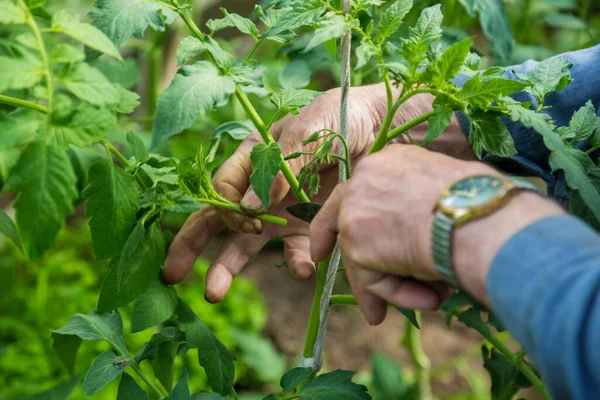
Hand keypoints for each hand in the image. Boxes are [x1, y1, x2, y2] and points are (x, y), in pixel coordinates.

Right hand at [163, 83, 472, 301]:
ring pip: (248, 242)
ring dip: (229, 266)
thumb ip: (281, 167)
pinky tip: (304, 269)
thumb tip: (247, 206)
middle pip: (220, 217)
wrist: (388, 128)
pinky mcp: (310, 227)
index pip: (224, 188)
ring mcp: (285, 210)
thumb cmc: (343, 117)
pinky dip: (296, 262)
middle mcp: (263, 186)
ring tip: (214, 291)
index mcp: (254, 156)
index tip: (244, 221)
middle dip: (193, 243)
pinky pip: (295, 250)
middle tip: (171, 273)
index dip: (226, 209)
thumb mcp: (311, 132)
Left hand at [310, 145, 562, 324]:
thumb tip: (424, 235)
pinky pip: (372, 279)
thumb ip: (422, 206)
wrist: (478, 219)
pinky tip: (431, 298)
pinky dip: (398, 294)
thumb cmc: (481, 204)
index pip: (362, 188)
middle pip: (342, 216)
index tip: (344, 230)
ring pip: (362, 255)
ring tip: (429, 300)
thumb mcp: (447, 192)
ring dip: (393, 284)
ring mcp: (355, 209)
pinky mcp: (354, 241)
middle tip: (325, 261)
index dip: (352, 210)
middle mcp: (364, 178)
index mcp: (389, 161)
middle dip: (334, 243)